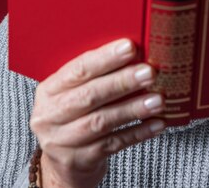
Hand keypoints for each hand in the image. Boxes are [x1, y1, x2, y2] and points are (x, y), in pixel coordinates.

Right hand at [30, 38, 165, 187]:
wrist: (63, 161)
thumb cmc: (77, 114)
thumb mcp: (76, 92)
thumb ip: (99, 74)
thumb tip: (138, 53)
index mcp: (50, 89)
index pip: (79, 69)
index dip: (106, 58)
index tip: (131, 47)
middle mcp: (50, 115)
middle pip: (90, 96)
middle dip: (123, 82)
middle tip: (149, 72)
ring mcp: (61, 141)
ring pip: (102, 122)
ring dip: (133, 108)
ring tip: (158, 100)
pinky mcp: (77, 161)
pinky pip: (113, 144)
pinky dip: (138, 132)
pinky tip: (157, 123)